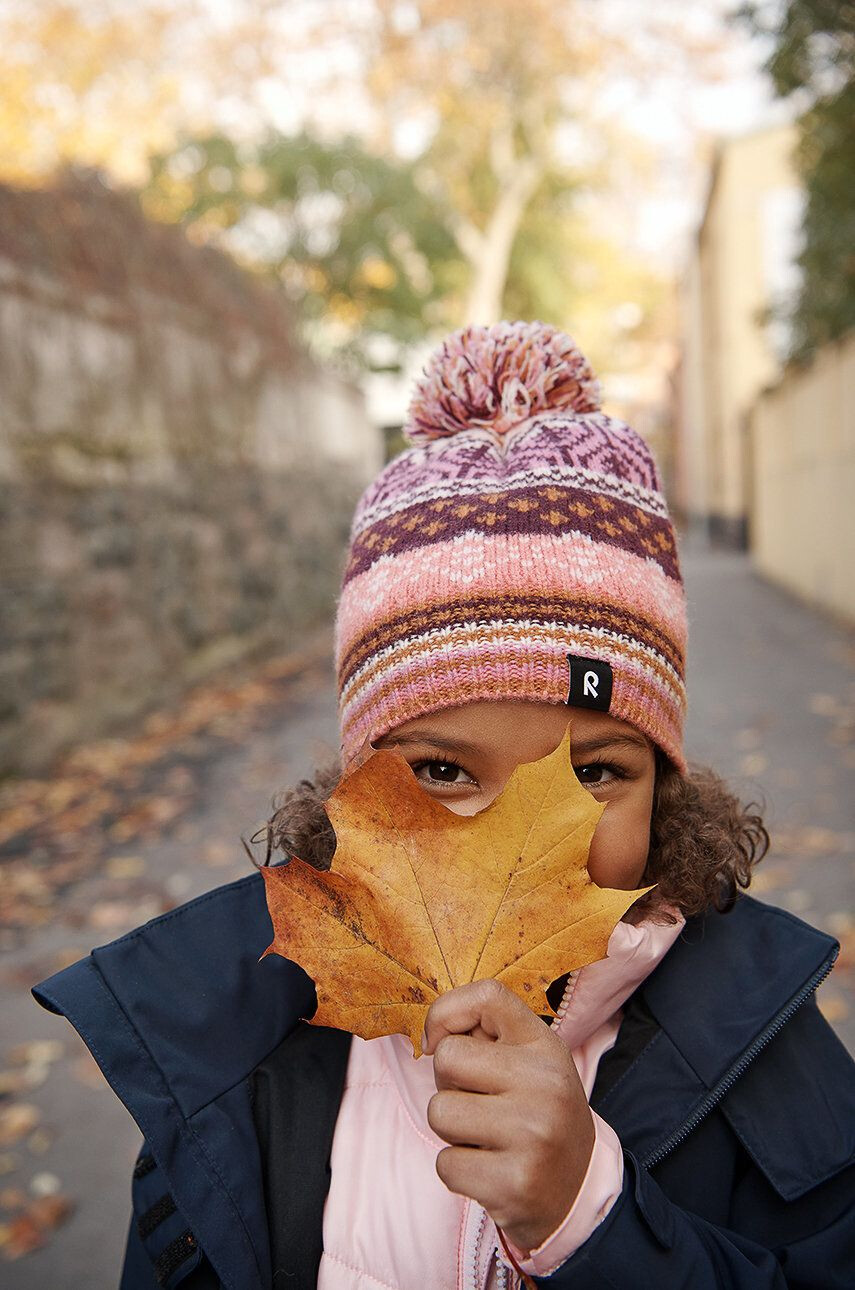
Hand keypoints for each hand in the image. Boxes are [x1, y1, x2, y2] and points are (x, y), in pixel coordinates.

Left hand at [423, 979, 594, 1253]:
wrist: (577, 1187)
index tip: (439, 1041)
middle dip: (447, 1083)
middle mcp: (545, 1084)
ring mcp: (533, 1135)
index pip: (487, 995)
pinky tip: (489, 1169)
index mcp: (545, 1046)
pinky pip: (446, 1164)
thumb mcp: (527, 1061)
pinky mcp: (516, 1183)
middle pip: (447, 1058)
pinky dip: (457, 1169)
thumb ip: (483, 1035)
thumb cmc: (535, 1113)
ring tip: (484, 1136)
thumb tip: (431, 1037)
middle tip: (476, 1102)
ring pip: (439, 1112)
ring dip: (450, 1130)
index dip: (446, 1012)